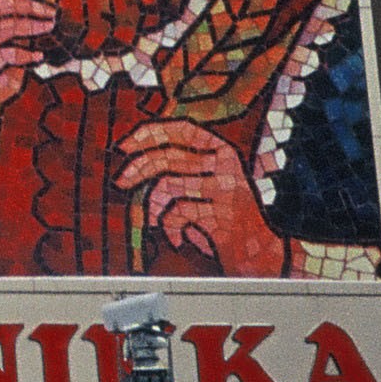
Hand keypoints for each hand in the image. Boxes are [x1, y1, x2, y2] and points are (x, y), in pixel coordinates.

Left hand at [112, 121, 286, 275]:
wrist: (259, 252)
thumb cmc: (226, 218)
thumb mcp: (208, 185)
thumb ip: (182, 169)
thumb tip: (134, 161)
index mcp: (224, 151)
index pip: (183, 129)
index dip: (151, 133)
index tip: (125, 145)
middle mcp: (227, 165)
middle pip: (169, 157)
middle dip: (137, 168)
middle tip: (121, 181)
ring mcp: (226, 189)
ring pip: (168, 185)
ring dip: (155, 206)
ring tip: (158, 220)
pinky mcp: (221, 215)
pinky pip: (177, 213)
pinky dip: (170, 228)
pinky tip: (177, 239)